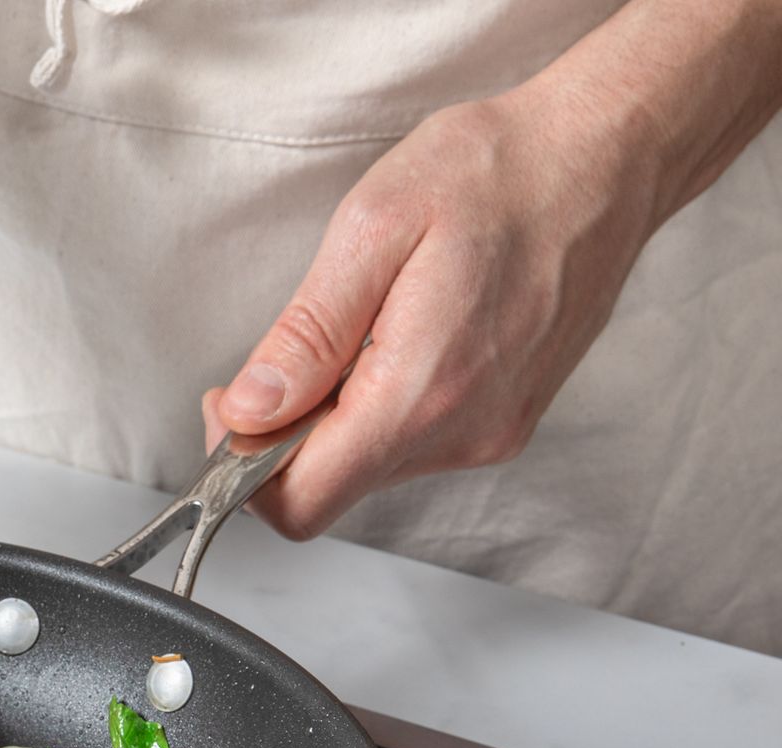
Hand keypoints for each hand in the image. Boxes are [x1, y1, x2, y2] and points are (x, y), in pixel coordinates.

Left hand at [206, 0, 781, 539]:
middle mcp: (462, 434)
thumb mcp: (373, 229)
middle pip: (330, 488)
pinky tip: (395, 338)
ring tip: (356, 328)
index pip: (302, 501)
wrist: (605, 156)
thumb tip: (249, 411)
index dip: (242, 468)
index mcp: (421, 393)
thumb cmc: (496, 173)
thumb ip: (307, 335)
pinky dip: (378, 406)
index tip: (232, 404)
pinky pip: (411, 443)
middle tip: (288, 354)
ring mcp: (490, 435)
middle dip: (284, 437)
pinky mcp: (504, 422)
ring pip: (368, 467)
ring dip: (333, 417)